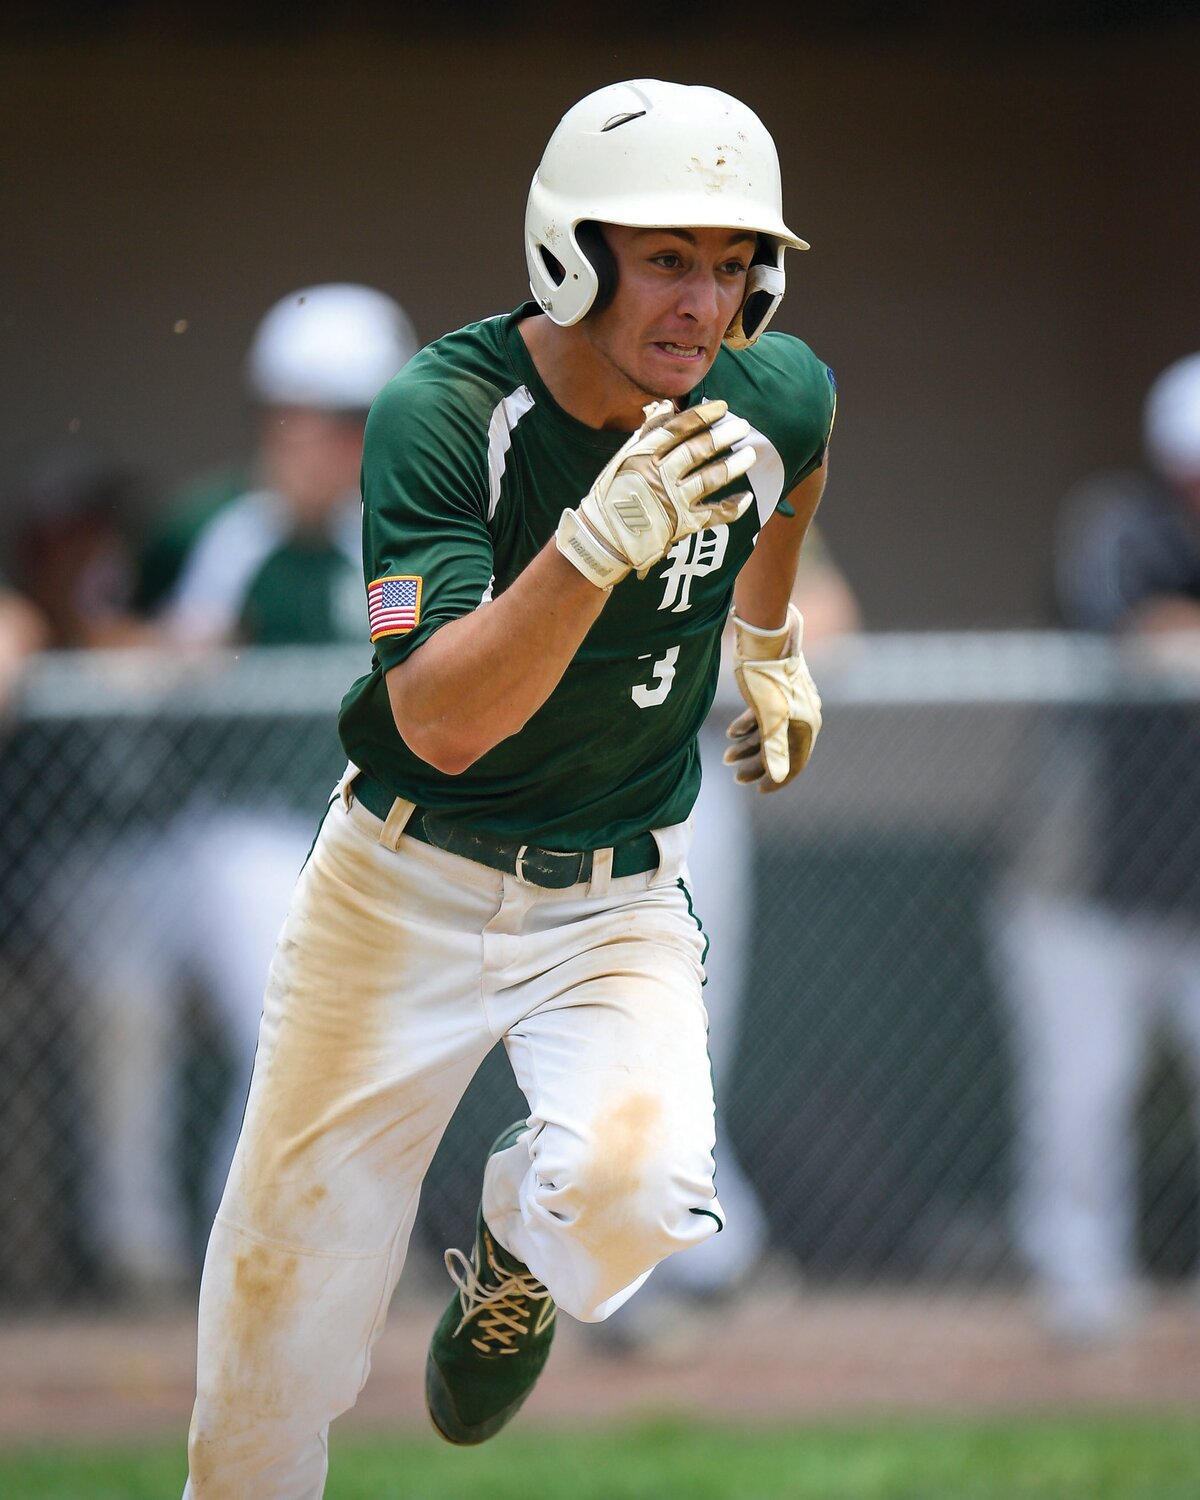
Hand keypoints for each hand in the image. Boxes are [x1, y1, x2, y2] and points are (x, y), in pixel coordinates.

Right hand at [555, 399, 755, 589]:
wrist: (603, 537)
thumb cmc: (612, 494)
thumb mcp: (623, 459)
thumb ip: (646, 434)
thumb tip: (666, 408)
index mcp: (643, 456)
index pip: (677, 429)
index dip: (702, 416)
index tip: (722, 407)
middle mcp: (659, 476)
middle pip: (697, 450)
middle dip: (723, 436)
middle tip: (742, 426)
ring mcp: (672, 501)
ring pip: (710, 478)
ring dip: (733, 465)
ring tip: (750, 454)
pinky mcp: (682, 524)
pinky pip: (715, 514)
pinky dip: (733, 506)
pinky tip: (747, 497)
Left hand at [723, 603, 821, 791]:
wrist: (763, 636)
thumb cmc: (766, 678)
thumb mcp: (769, 717)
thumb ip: (774, 748)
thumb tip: (779, 777)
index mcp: (807, 725)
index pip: (795, 763)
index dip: (777, 779)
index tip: (759, 791)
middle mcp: (803, 716)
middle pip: (780, 750)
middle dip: (757, 765)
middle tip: (735, 776)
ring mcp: (790, 702)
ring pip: (769, 733)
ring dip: (748, 747)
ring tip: (726, 757)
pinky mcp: (776, 691)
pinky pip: (764, 717)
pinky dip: (748, 727)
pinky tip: (730, 733)